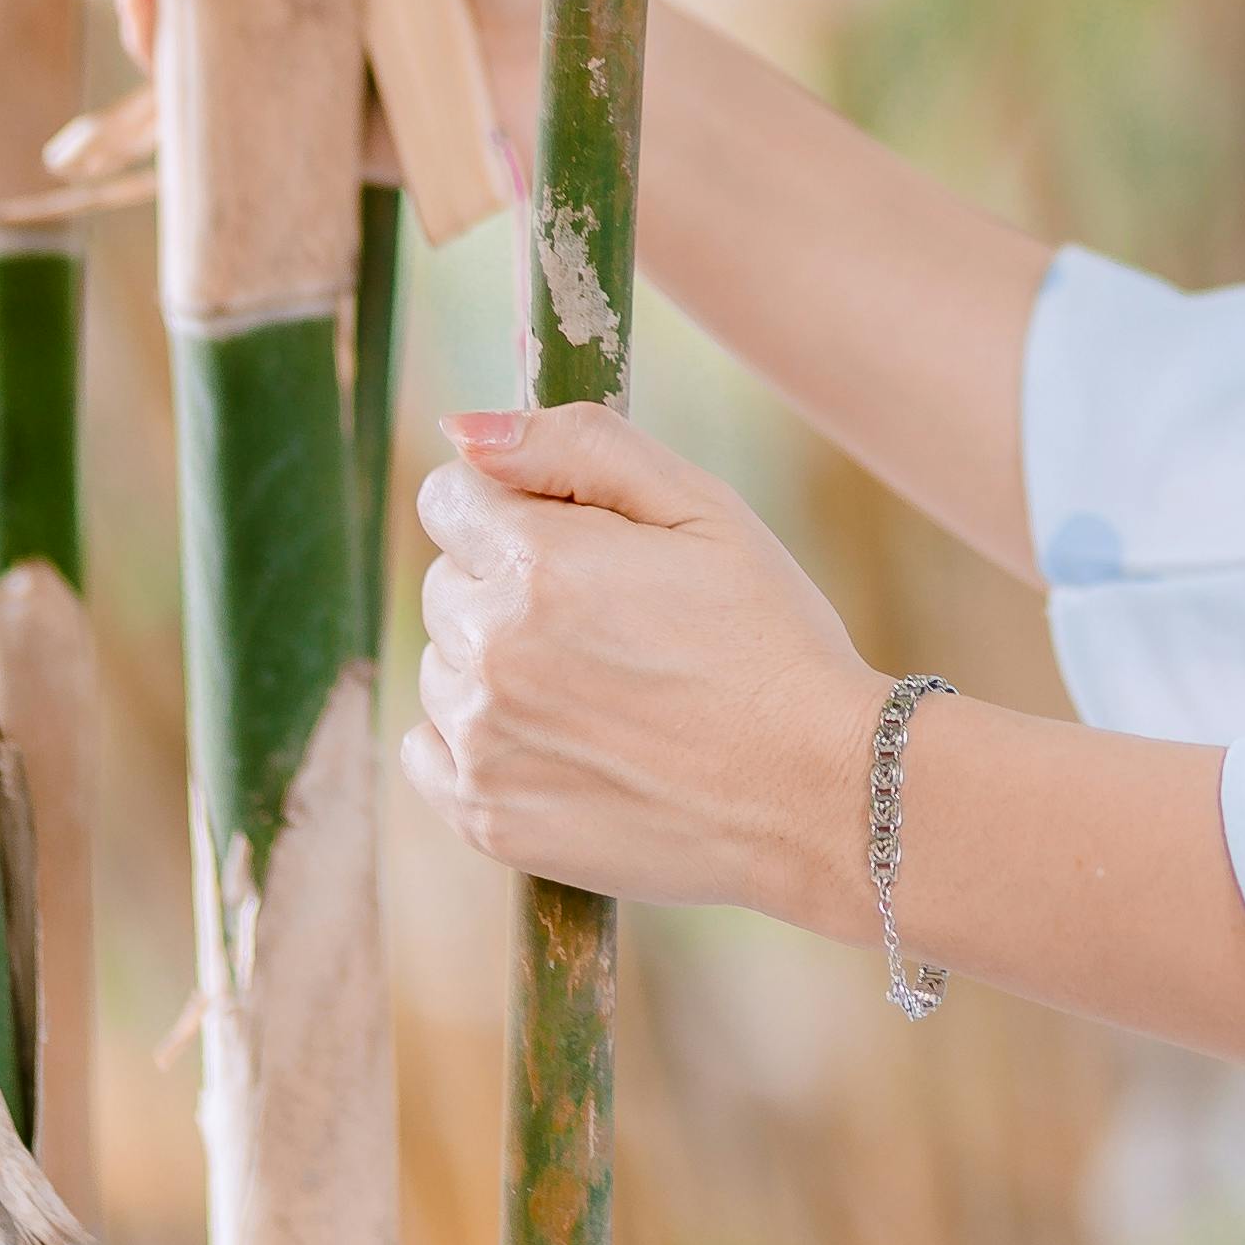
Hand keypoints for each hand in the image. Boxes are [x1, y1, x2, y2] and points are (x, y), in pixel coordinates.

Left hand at [401, 403, 877, 923]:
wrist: (817, 793)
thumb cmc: (770, 638)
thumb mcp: (704, 508)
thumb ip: (579, 446)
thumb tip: (462, 428)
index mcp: (539, 562)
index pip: (448, 498)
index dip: (515, 506)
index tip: (578, 540)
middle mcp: (493, 651)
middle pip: (445, 582)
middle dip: (507, 583)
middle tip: (610, 621)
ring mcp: (482, 742)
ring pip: (442, 665)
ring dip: (495, 663)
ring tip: (600, 688)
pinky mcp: (486, 816)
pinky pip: (427, 749)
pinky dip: (476, 740)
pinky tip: (560, 741)